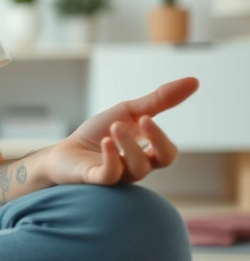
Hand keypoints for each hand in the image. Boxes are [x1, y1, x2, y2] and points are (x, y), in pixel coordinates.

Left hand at [45, 76, 199, 185]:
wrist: (65, 153)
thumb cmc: (98, 133)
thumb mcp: (128, 113)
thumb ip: (159, 101)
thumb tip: (194, 80)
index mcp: (147, 153)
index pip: (168, 151)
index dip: (162, 136)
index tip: (147, 116)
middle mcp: (137, 167)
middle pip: (163, 160)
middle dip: (157, 139)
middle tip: (144, 118)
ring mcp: (119, 176)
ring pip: (137, 168)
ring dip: (128, 144)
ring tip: (114, 126)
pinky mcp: (97, 180)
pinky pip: (111, 175)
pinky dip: (112, 158)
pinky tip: (106, 142)